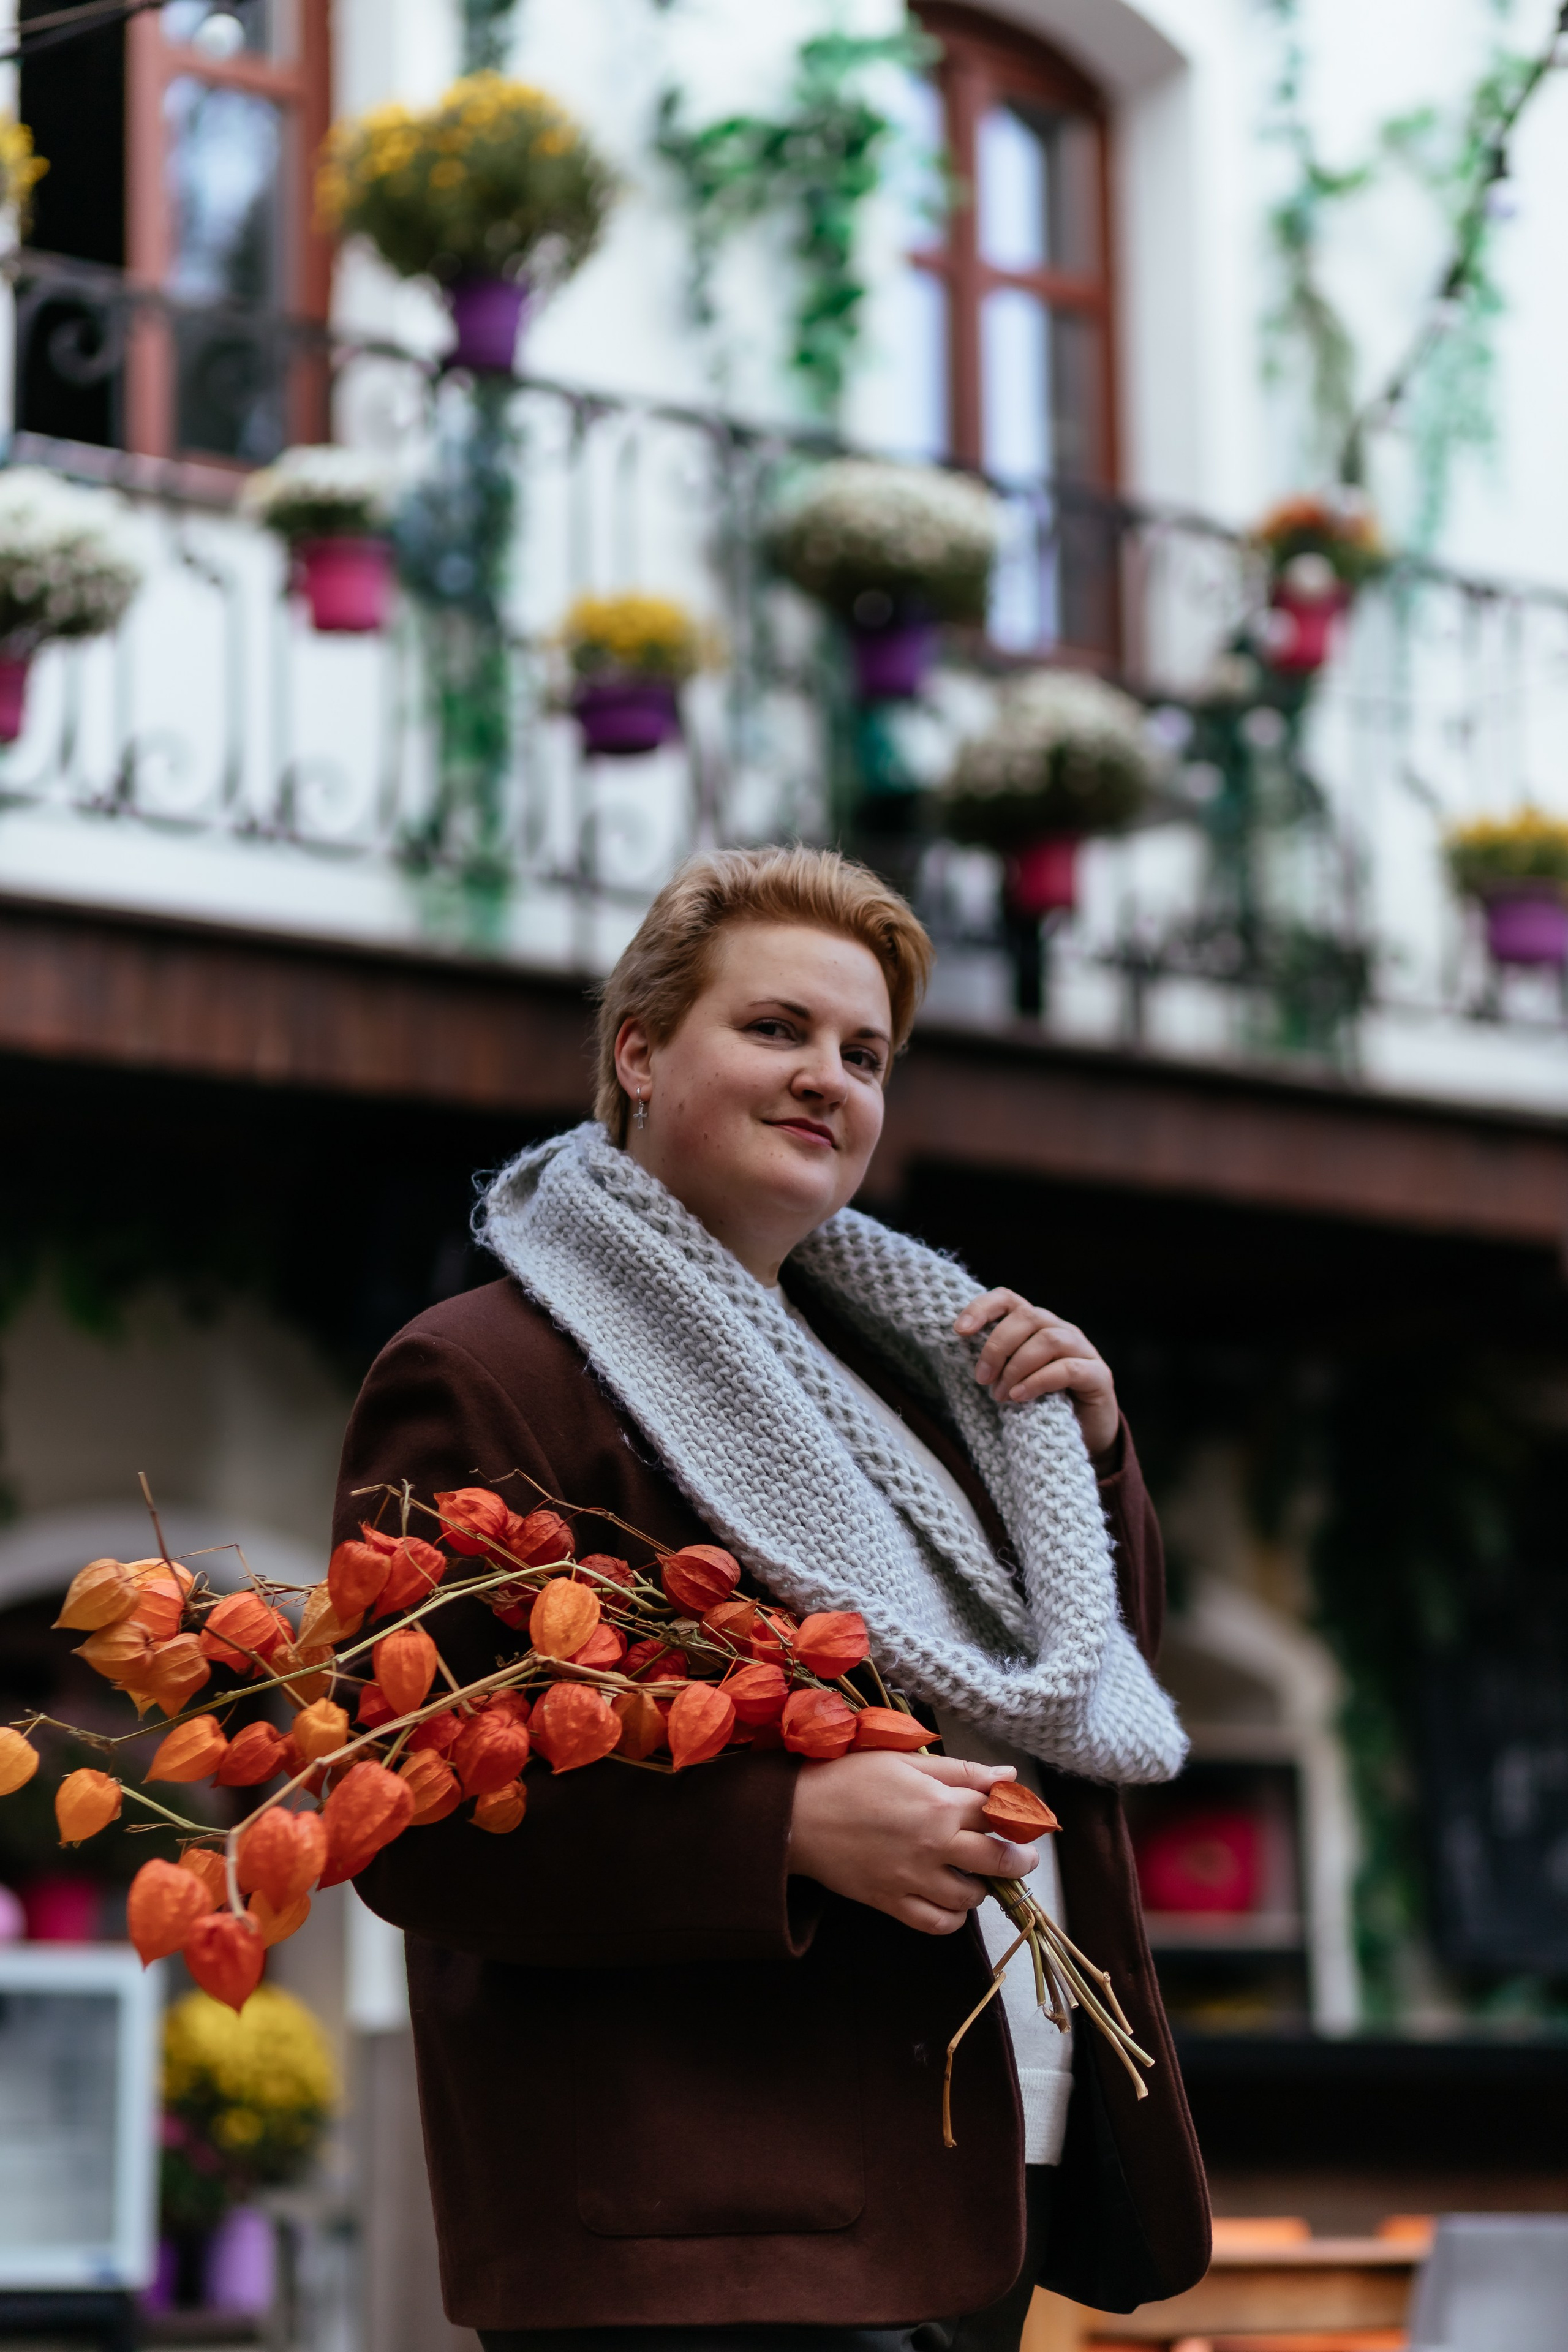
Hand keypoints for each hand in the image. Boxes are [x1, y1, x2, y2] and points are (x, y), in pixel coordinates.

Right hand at [786, 1750, 1039, 1934]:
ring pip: (971, 1897)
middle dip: (1020, 1860)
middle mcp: (934, 1845)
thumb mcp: (904, 1760)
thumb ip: (959, 1770)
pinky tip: (951, 1902)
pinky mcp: (892, 1904)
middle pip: (999, 1861)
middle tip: (1021, 1857)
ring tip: (973, 1874)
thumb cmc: (848, 1777)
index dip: (1019, 1816)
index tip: (1026, 1819)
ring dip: (981, 1886)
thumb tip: (1007, 1775)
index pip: (999, 1814)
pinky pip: (938, 1923)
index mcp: (939, 1803)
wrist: (796, 1816)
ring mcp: (914, 1879)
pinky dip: (952, 1917)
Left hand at [953, 1287, 1120, 1465]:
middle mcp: (1061, 1330)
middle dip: (997, 1347)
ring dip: (1017, 1367)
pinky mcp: (1099, 1375)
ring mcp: (1084, 1350)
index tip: (959, 1331)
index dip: (983, 1308)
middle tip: (982, 1379)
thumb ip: (994, 1361)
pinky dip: (1038, 1381)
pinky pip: (1068, 1368)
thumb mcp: (1012, 1379)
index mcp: (1037, 1325)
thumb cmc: (1041, 1405)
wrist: (1085, 1437)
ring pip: (1048, 1340)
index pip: (1009, 1299)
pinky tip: (1020, 1397)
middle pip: (1027, 1317)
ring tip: (1001, 1395)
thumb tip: (957, 1349)